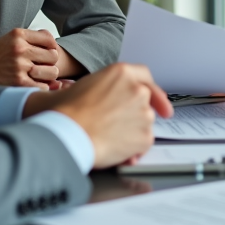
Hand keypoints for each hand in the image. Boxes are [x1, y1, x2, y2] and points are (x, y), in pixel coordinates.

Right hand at [0, 28, 59, 87]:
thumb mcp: (10, 39)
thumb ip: (31, 38)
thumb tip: (55, 44)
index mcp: (18, 35)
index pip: (49, 39)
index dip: (51, 48)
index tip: (46, 54)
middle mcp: (20, 48)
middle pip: (53, 56)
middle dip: (50, 62)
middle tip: (42, 67)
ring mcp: (19, 66)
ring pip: (52, 72)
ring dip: (48, 76)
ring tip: (39, 76)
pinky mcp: (18, 82)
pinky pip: (43, 86)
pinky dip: (42, 87)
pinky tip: (33, 84)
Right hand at [27, 63, 172, 167]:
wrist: (69, 134)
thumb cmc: (66, 112)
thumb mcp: (77, 86)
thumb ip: (95, 87)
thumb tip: (85, 95)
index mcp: (122, 73)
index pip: (144, 75)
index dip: (150, 88)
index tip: (157, 99)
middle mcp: (138, 91)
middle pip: (147, 100)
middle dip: (137, 113)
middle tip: (121, 124)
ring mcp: (144, 114)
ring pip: (145, 123)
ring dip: (133, 130)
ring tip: (109, 138)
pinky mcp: (145, 137)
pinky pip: (143, 144)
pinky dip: (134, 149)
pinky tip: (115, 151)